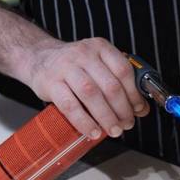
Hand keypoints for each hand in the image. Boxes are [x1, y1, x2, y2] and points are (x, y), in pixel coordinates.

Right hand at [17, 37, 149, 138]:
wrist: (39, 58)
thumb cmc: (75, 66)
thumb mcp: (98, 65)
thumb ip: (119, 83)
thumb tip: (141, 109)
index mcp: (100, 48)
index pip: (124, 71)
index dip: (134, 94)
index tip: (138, 110)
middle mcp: (84, 54)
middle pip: (110, 85)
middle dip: (123, 110)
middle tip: (127, 124)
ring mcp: (65, 67)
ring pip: (91, 94)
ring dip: (106, 117)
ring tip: (114, 130)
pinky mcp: (50, 83)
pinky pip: (70, 106)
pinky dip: (85, 122)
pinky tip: (94, 132)